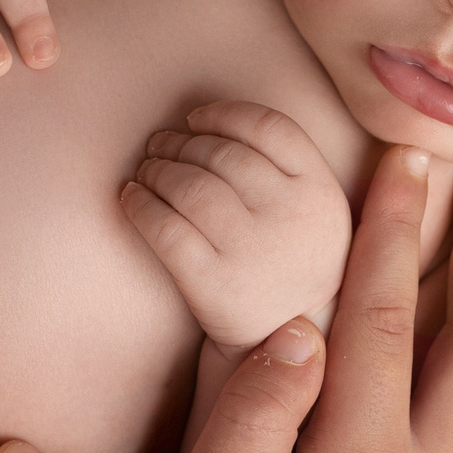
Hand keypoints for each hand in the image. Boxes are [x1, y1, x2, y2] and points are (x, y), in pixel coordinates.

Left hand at [119, 102, 351, 350]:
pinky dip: (140, 206)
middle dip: (180, 143)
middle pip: (222, 153)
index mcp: (321, 191)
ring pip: (190, 186)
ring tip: (146, 171)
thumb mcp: (314, 210)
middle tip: (159, 146)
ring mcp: (252, 252)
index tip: (195, 119)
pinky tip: (131, 198)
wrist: (285, 338)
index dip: (224, 113)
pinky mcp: (214, 285)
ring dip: (157, 170)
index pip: (270, 127)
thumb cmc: (288, 257)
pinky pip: (165, 229)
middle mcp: (291, 217)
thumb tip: (203, 120)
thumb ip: (284, 165)